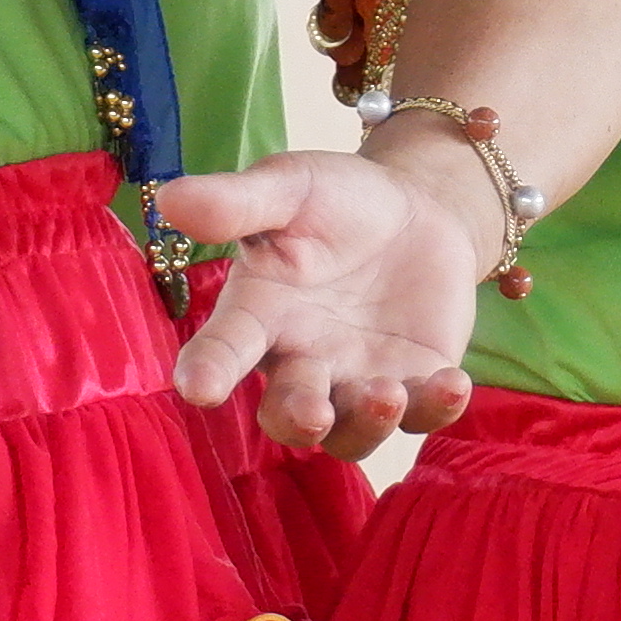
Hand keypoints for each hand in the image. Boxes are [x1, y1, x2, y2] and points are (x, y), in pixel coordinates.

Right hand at [159, 144, 484, 455]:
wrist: (413, 210)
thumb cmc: (333, 201)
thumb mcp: (289, 187)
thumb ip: (238, 201)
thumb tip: (168, 197)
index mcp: (260, 314)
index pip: (224, 350)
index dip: (208, 371)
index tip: (197, 389)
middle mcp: (303, 361)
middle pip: (288, 414)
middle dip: (298, 418)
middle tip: (313, 413)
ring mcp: (358, 380)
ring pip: (352, 432)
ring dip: (368, 422)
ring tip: (387, 393)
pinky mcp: (416, 383)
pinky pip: (423, 412)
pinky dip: (437, 406)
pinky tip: (451, 384)